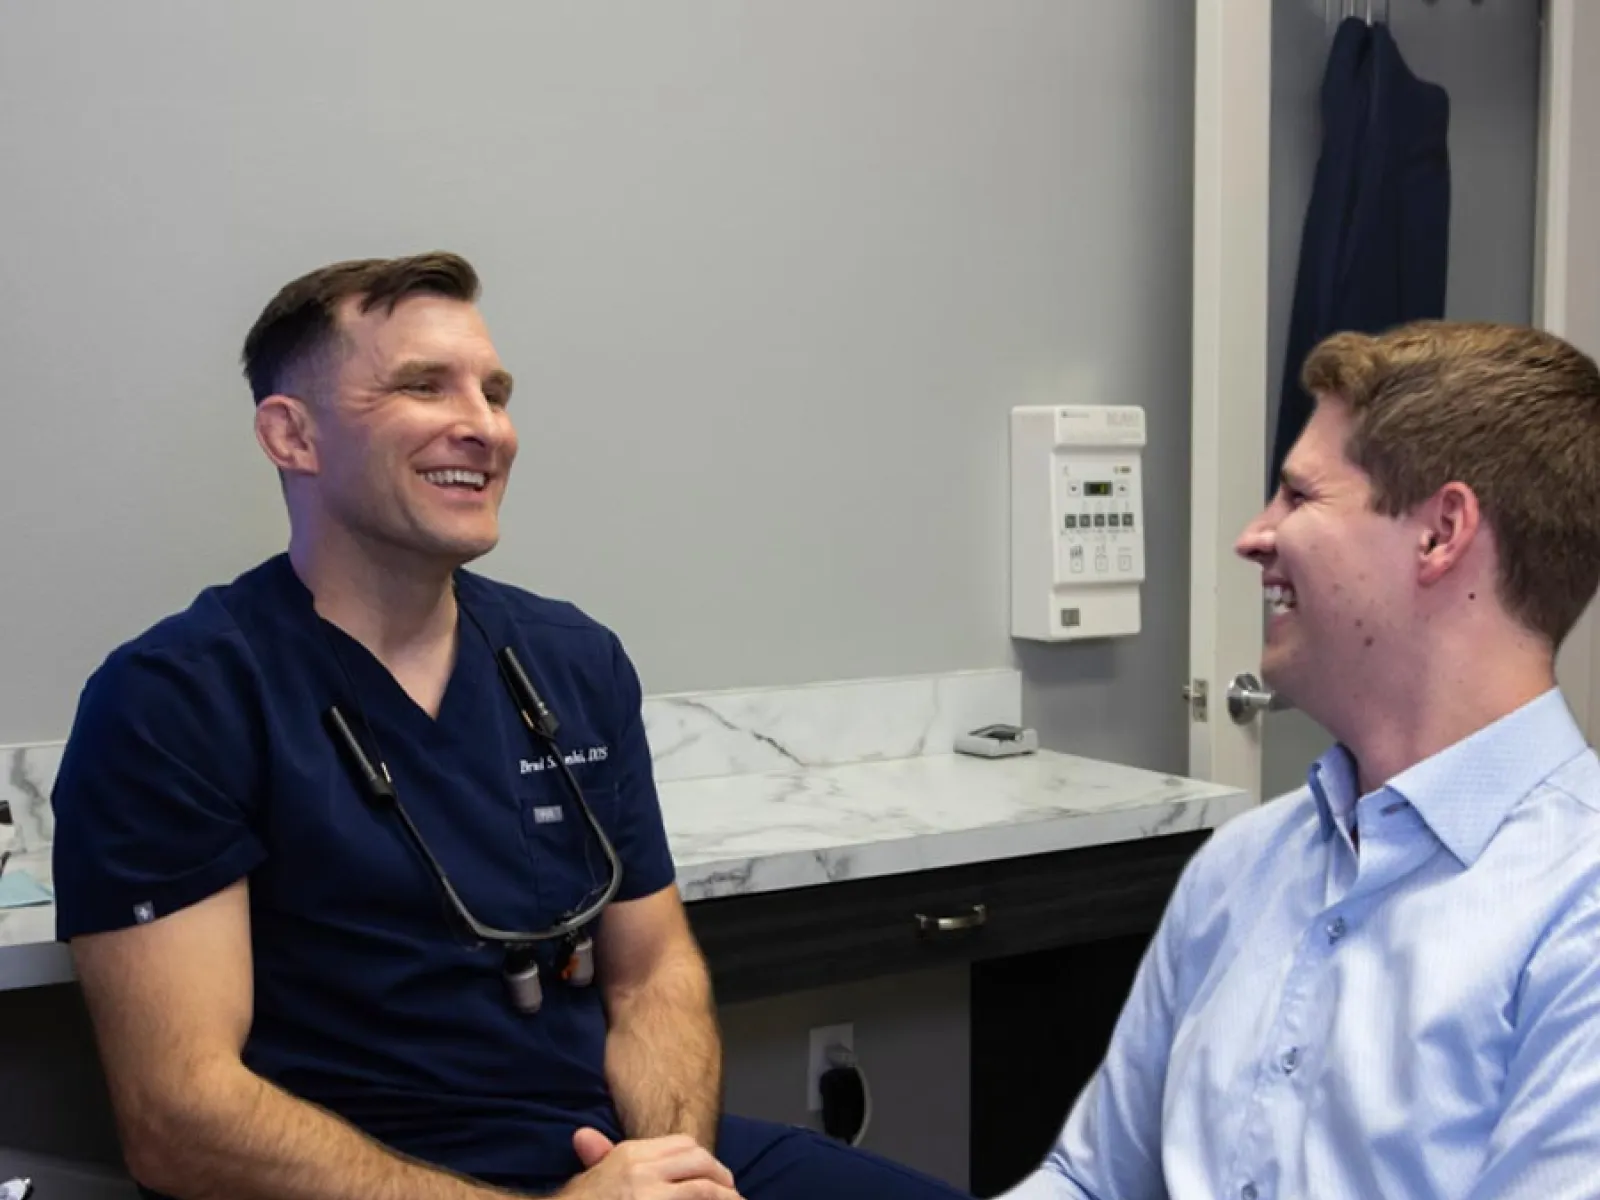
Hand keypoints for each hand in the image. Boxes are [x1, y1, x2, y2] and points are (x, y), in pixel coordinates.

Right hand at [563, 1128, 741, 1198]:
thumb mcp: (590, 1176)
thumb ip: (600, 1155)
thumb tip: (584, 1136)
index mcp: (630, 1154)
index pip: (682, 1145)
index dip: (703, 1159)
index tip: (713, 1173)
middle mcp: (641, 1170)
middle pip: (698, 1161)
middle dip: (721, 1176)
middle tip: (732, 1192)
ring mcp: (649, 1195)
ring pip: (702, 1188)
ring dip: (725, 1197)